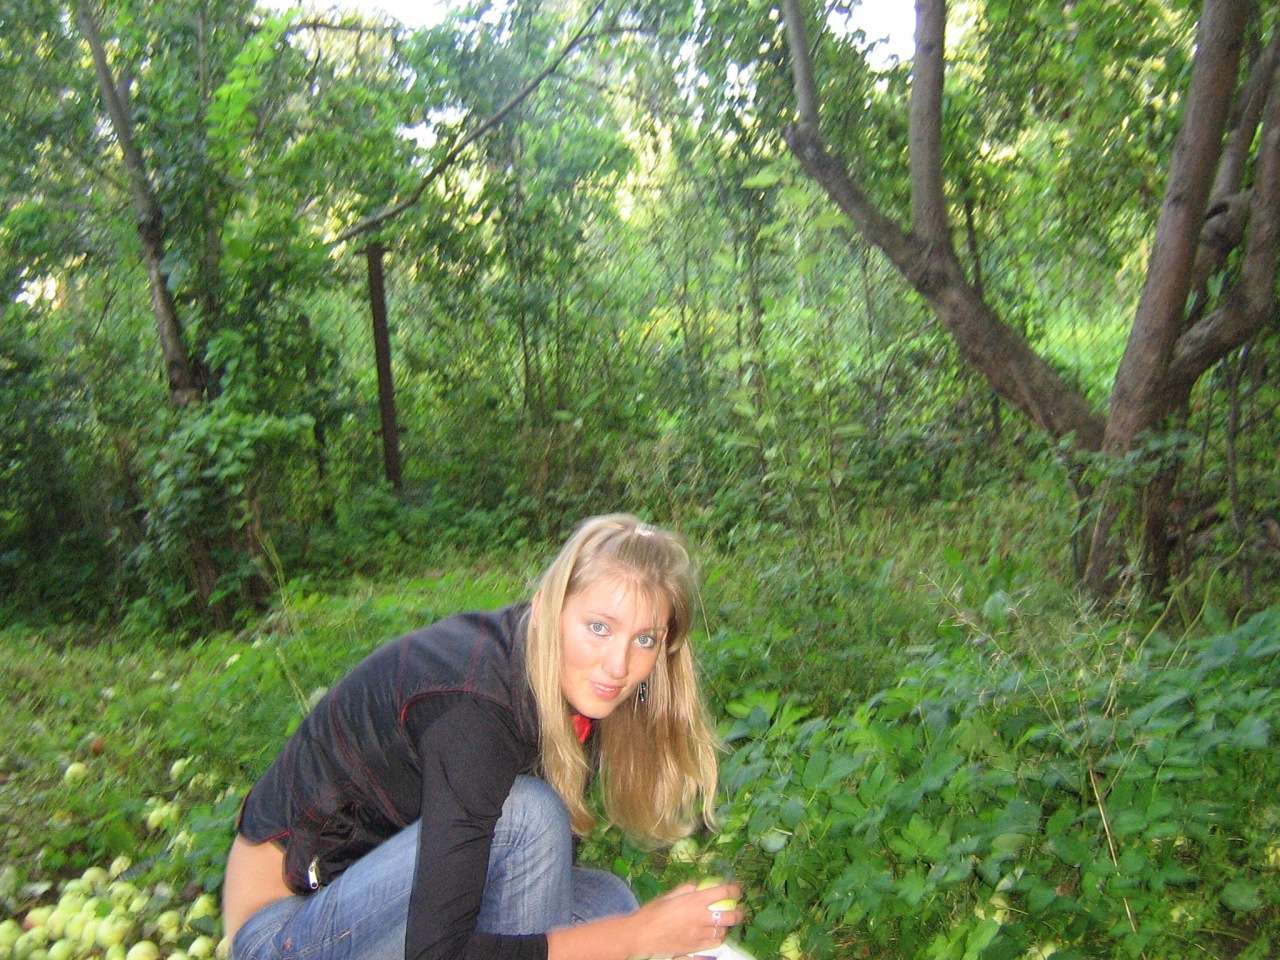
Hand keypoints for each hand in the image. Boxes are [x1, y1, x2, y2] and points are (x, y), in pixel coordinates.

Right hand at [627, 881, 743, 959]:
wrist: (642, 935)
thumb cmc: (652, 912)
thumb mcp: (669, 896)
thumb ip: (686, 889)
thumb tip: (698, 885)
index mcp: (695, 900)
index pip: (723, 892)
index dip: (734, 890)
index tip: (737, 890)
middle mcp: (701, 917)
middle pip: (730, 915)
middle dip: (738, 912)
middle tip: (738, 909)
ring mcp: (699, 934)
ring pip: (723, 930)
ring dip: (725, 926)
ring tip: (723, 923)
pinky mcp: (695, 947)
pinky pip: (714, 942)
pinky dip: (717, 938)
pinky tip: (715, 935)